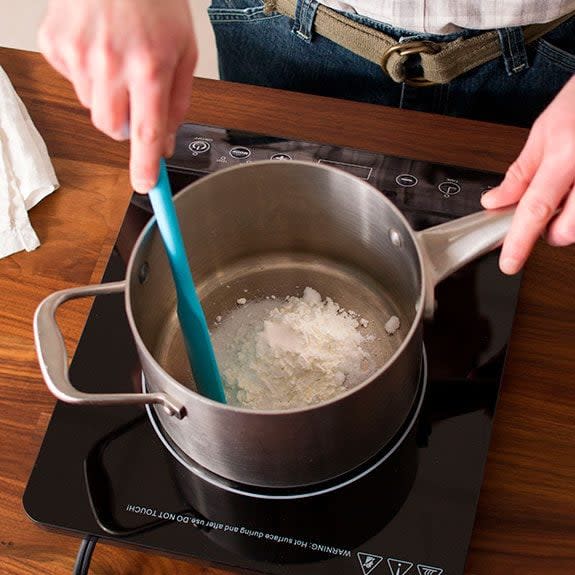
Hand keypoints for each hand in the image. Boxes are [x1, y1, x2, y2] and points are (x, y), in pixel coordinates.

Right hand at [38, 0, 196, 192]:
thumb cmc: (156, 1)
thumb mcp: (184, 51)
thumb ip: (176, 102)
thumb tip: (166, 142)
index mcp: (149, 66)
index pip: (146, 132)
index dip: (145, 165)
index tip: (145, 185)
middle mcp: (110, 63)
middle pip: (112, 128)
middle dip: (126, 126)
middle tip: (136, 100)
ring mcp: (77, 53)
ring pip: (92, 107)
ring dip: (109, 97)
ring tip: (118, 60)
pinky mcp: (54, 44)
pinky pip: (72, 82)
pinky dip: (88, 75)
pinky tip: (98, 47)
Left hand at [481, 74, 574, 273]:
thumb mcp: (545, 131)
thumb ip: (520, 172)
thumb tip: (495, 202)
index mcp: (568, 154)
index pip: (537, 208)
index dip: (520, 240)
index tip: (508, 263)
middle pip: (568, 230)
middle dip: (551, 232)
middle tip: (546, 212)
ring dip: (570, 221)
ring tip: (568, 192)